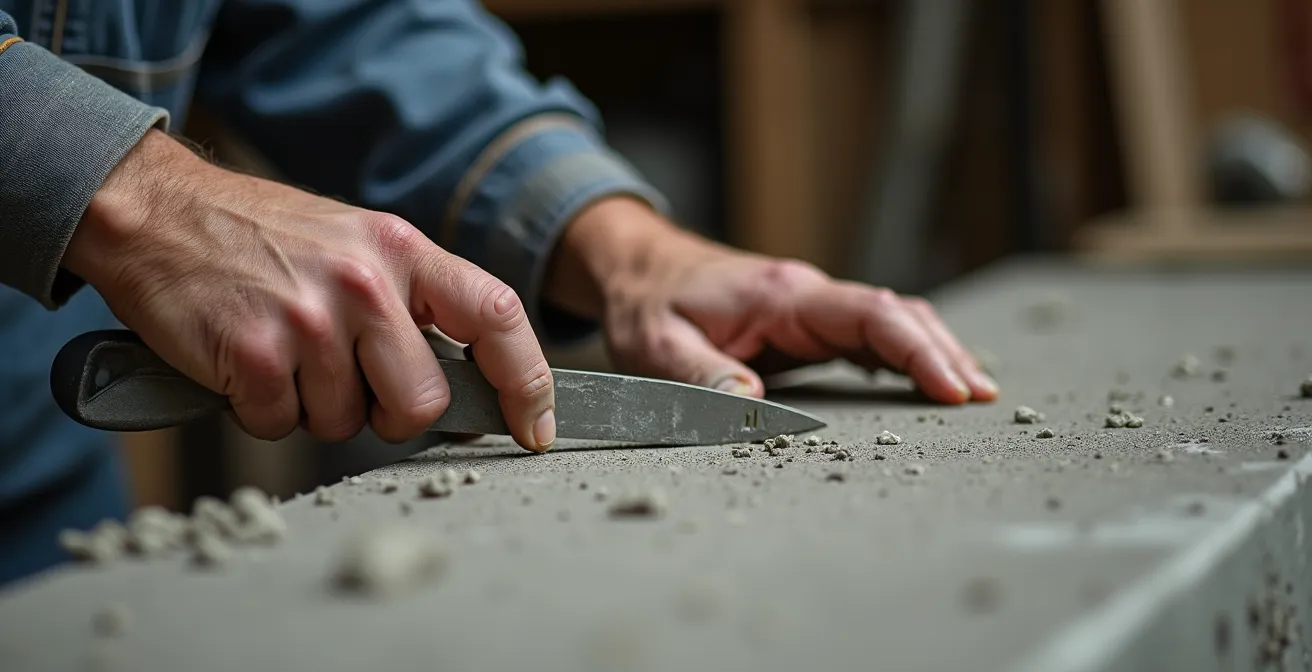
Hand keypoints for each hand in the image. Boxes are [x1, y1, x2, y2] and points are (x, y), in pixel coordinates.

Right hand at [63, 130, 555, 450]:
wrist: (157, 212)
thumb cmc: (266, 237)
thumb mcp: (359, 244)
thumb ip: (416, 302)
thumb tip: (468, 380)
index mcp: (404, 250)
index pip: (498, 317)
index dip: (528, 382)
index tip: (534, 427)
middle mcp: (367, 282)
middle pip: (423, 402)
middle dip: (390, 412)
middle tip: (349, 380)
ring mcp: (311, 319)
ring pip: (346, 423)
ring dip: (315, 406)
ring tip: (286, 351)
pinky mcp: (256, 354)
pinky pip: (282, 425)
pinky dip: (263, 409)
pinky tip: (248, 361)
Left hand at [544, 198, 997, 403]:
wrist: (635, 268)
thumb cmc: (647, 305)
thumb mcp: (658, 345)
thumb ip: (703, 376)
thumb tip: (753, 408)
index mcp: (782, 297)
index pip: (871, 313)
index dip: (917, 349)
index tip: (952, 387)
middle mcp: (805, 297)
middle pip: (897, 314)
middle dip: (943, 352)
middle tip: (981, 398)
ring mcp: (808, 309)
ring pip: (890, 321)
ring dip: (931, 351)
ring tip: (970, 392)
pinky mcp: (803, 324)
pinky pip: (867, 334)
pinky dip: (903, 355)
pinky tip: (924, 381)